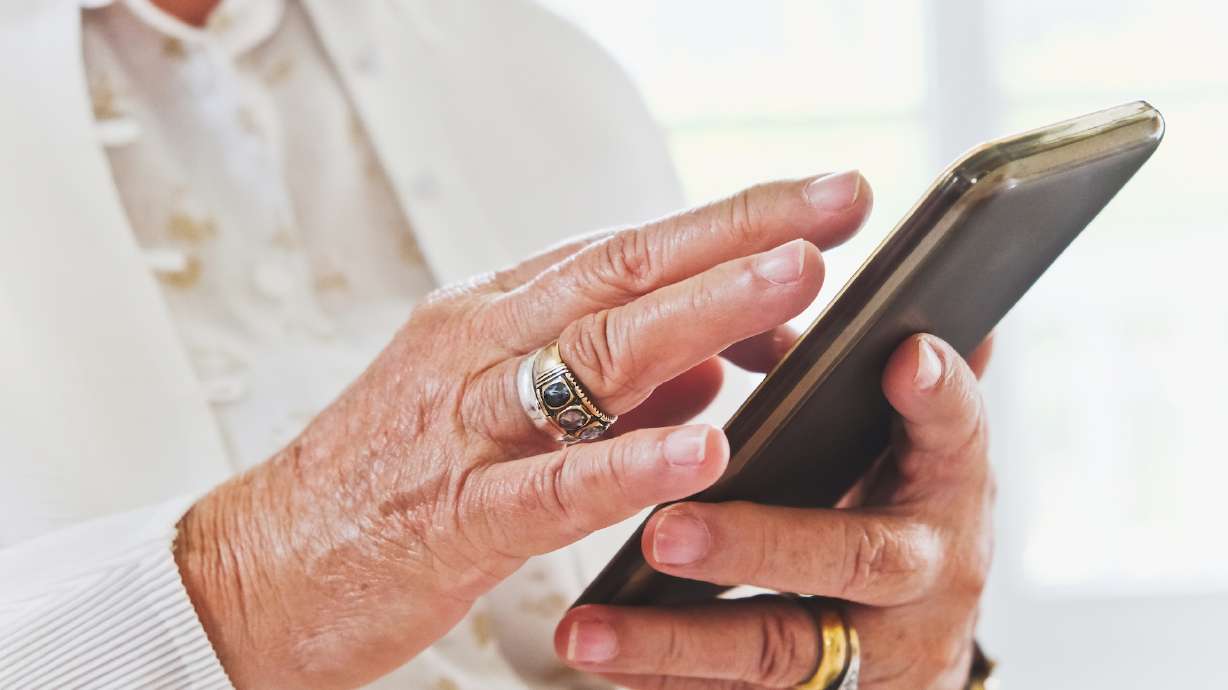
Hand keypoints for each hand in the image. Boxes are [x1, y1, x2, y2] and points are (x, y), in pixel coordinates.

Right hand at [172, 171, 872, 688]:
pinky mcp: (450, 517)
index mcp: (492, 319)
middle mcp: (479, 351)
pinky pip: (550, 486)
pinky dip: (629, 462)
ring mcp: (463, 429)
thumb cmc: (382, 485)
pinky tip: (702, 447)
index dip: (726, 222)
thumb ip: (601, 387)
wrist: (258, 568)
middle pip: (623, 275)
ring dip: (702, 315)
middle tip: (834, 205)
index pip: (625, 250)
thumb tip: (708, 370)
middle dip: (736, 235)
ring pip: (594, 356)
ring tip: (792, 281)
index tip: (815, 202)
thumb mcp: (495, 412)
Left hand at [555, 334, 994, 689]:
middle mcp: (927, 573)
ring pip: (777, 649)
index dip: (937, 399)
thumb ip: (902, 405)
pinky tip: (596, 656)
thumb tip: (917, 331)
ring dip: (675, 638)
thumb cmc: (896, 524)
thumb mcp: (912, 461)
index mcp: (946, 489)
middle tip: (667, 533)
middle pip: (855, 557)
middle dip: (757, 544)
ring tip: (588, 628)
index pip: (955, 435)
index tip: (903, 358)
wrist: (912, 653)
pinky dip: (662, 679)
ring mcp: (877, 652)